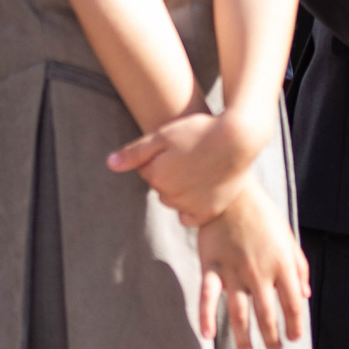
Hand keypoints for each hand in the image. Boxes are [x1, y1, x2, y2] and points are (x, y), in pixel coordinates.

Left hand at [109, 108, 267, 225]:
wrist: (239, 138)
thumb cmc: (200, 131)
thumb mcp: (163, 135)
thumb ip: (135, 153)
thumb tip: (110, 164)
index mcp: (157, 177)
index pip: (147, 171)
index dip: (160, 157)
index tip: (176, 147)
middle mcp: (171, 196)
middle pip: (161, 188)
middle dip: (170, 175)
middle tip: (190, 156)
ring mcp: (191, 206)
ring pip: (175, 201)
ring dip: (181, 190)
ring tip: (199, 168)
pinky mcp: (210, 211)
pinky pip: (190, 217)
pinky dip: (193, 207)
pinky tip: (202, 188)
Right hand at [195, 185, 310, 348]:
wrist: (231, 191)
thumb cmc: (263, 215)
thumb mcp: (288, 237)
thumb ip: (299, 266)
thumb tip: (306, 294)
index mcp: (282, 265)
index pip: (293, 305)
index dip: (295, 325)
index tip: (294, 338)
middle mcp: (260, 272)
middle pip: (267, 316)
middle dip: (272, 338)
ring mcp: (234, 271)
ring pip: (240, 314)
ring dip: (244, 341)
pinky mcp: (211, 266)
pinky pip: (208, 296)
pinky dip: (206, 316)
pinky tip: (209, 336)